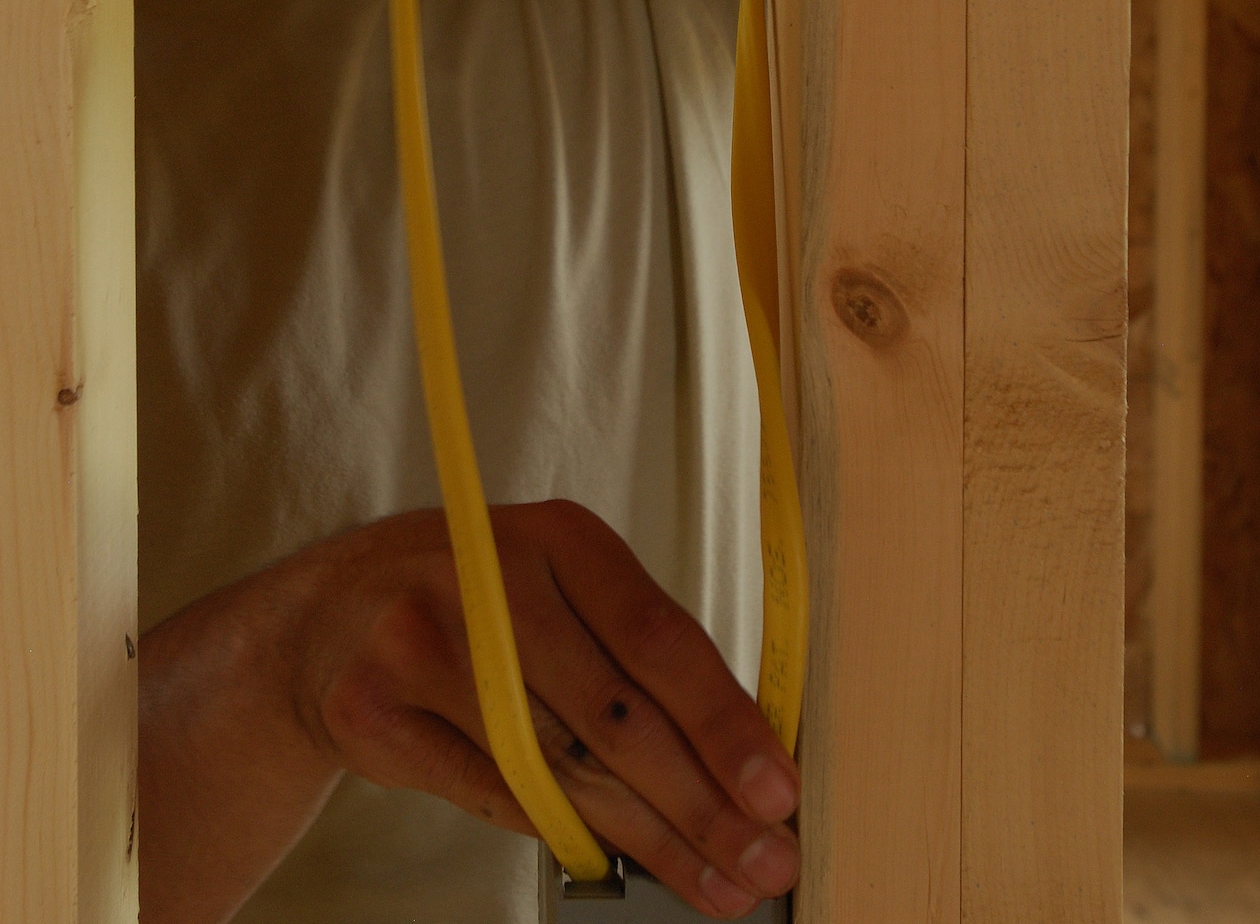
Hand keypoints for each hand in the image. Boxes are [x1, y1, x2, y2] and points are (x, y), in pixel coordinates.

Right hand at [139, 501, 799, 923]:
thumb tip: (741, 751)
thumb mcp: (554, 583)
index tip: (776, 790)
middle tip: (764, 861)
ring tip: (714, 882)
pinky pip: (494, 795)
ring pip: (560, 766)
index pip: (658, 636)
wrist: (323, 616)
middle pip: (616, 713)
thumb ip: (634, 649)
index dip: (723, 722)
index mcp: (557, 536)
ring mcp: (423, 641)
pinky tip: (618, 865)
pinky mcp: (373, 710)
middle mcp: (490, 578)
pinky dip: (563, 834)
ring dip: (651, 838)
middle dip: (702, 802)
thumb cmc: (473, 601)